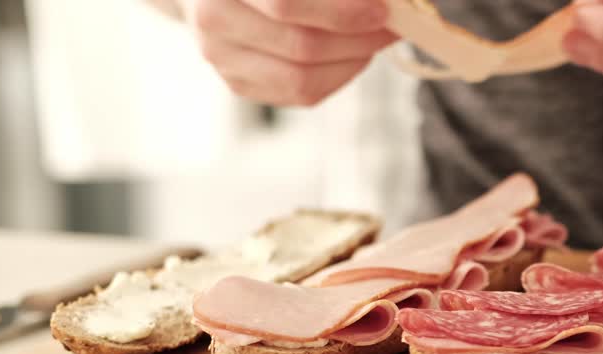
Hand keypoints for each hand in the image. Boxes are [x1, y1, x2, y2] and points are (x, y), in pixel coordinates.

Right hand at [178, 0, 398, 105]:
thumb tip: (386, 1)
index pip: (286, 5)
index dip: (342, 12)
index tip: (382, 10)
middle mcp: (213, 18)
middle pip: (302, 46)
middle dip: (358, 38)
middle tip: (389, 25)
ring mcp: (222, 58)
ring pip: (304, 79)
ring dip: (353, 60)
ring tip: (373, 37)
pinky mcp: (239, 84)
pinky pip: (302, 95)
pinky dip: (339, 75)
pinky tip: (351, 53)